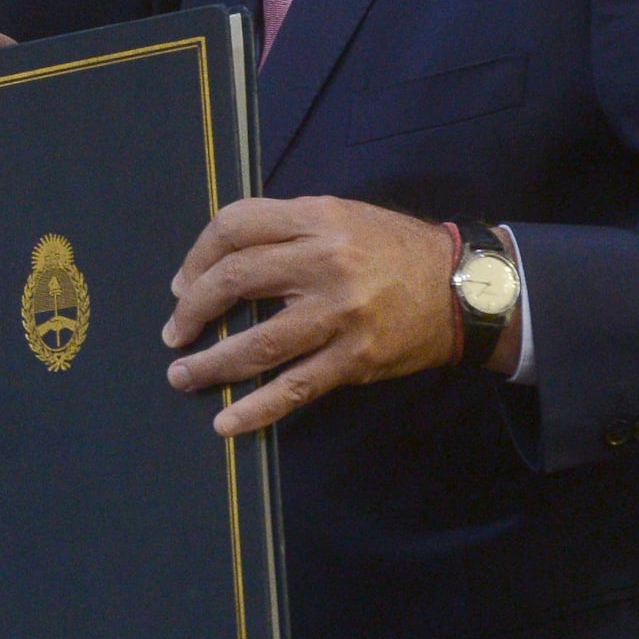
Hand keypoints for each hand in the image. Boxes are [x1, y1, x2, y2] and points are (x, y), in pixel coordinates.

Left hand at [164, 197, 462, 435]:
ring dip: (209, 364)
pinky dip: (255, 409)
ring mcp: (340, 313)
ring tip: (182, 376)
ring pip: (257, 343)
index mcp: (318, 217)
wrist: (463, 288)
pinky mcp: (355, 358)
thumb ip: (287, 229)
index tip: (182, 284)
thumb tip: (219, 261)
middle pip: (234, 280)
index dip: (196, 257)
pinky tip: (226, 421)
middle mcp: (325, 261)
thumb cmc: (394, 250)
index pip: (235, 226)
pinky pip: (295, 388)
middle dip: (192, 309)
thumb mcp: (343, 216)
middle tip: (175, 332)